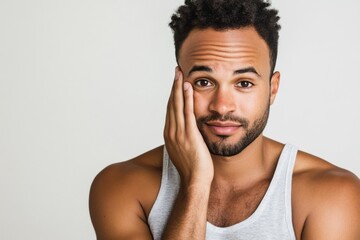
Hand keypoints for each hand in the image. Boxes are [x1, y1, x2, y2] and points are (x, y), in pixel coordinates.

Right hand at [164, 67, 213, 185]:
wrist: (194, 181)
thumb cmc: (192, 169)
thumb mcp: (184, 151)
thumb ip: (184, 138)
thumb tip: (189, 131)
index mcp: (170, 134)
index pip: (170, 110)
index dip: (172, 95)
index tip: (175, 83)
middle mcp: (171, 131)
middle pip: (171, 104)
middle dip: (173, 87)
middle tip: (175, 71)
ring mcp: (178, 133)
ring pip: (177, 105)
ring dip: (178, 88)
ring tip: (179, 73)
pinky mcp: (188, 134)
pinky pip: (187, 112)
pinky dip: (187, 98)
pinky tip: (187, 87)